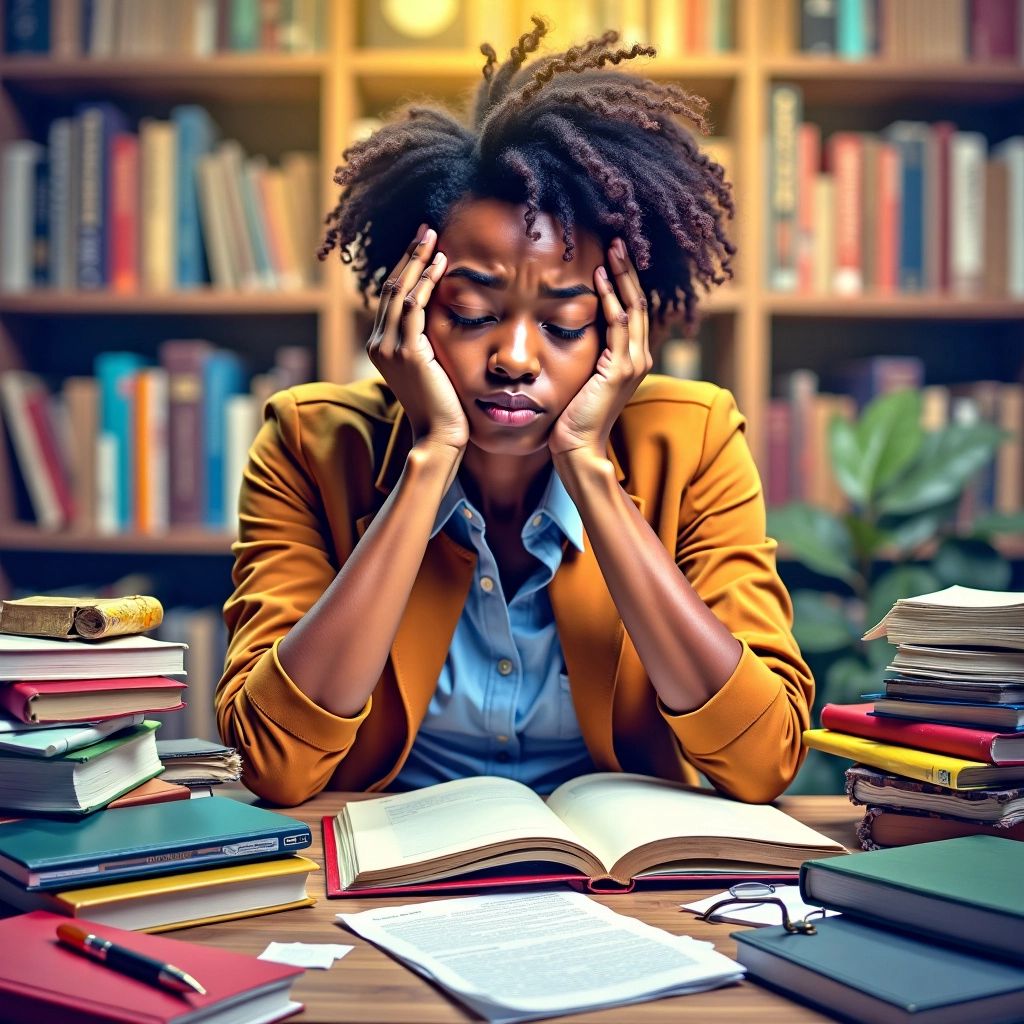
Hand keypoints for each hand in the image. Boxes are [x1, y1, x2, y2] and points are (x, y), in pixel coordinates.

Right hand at [367, 225, 468, 452]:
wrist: (440, 436)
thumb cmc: (443, 406)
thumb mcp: (431, 366)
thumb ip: (427, 342)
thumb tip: (441, 320)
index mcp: (380, 347)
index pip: (390, 297)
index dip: (405, 268)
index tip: (423, 245)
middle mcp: (378, 344)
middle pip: (390, 287)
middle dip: (409, 255)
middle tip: (426, 228)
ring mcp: (388, 348)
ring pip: (399, 290)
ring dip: (417, 260)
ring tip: (433, 236)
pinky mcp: (406, 352)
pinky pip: (413, 305)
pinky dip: (426, 281)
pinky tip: (440, 263)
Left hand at [548, 238, 651, 463]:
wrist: (577, 446)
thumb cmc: (573, 416)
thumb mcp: (583, 376)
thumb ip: (587, 353)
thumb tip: (568, 327)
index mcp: (632, 358)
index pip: (633, 310)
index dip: (625, 281)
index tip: (613, 255)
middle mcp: (639, 357)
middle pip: (639, 302)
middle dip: (629, 270)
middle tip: (617, 241)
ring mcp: (633, 363)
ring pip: (633, 307)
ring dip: (622, 276)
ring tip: (613, 249)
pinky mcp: (620, 369)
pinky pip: (618, 324)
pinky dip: (610, 298)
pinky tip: (600, 278)